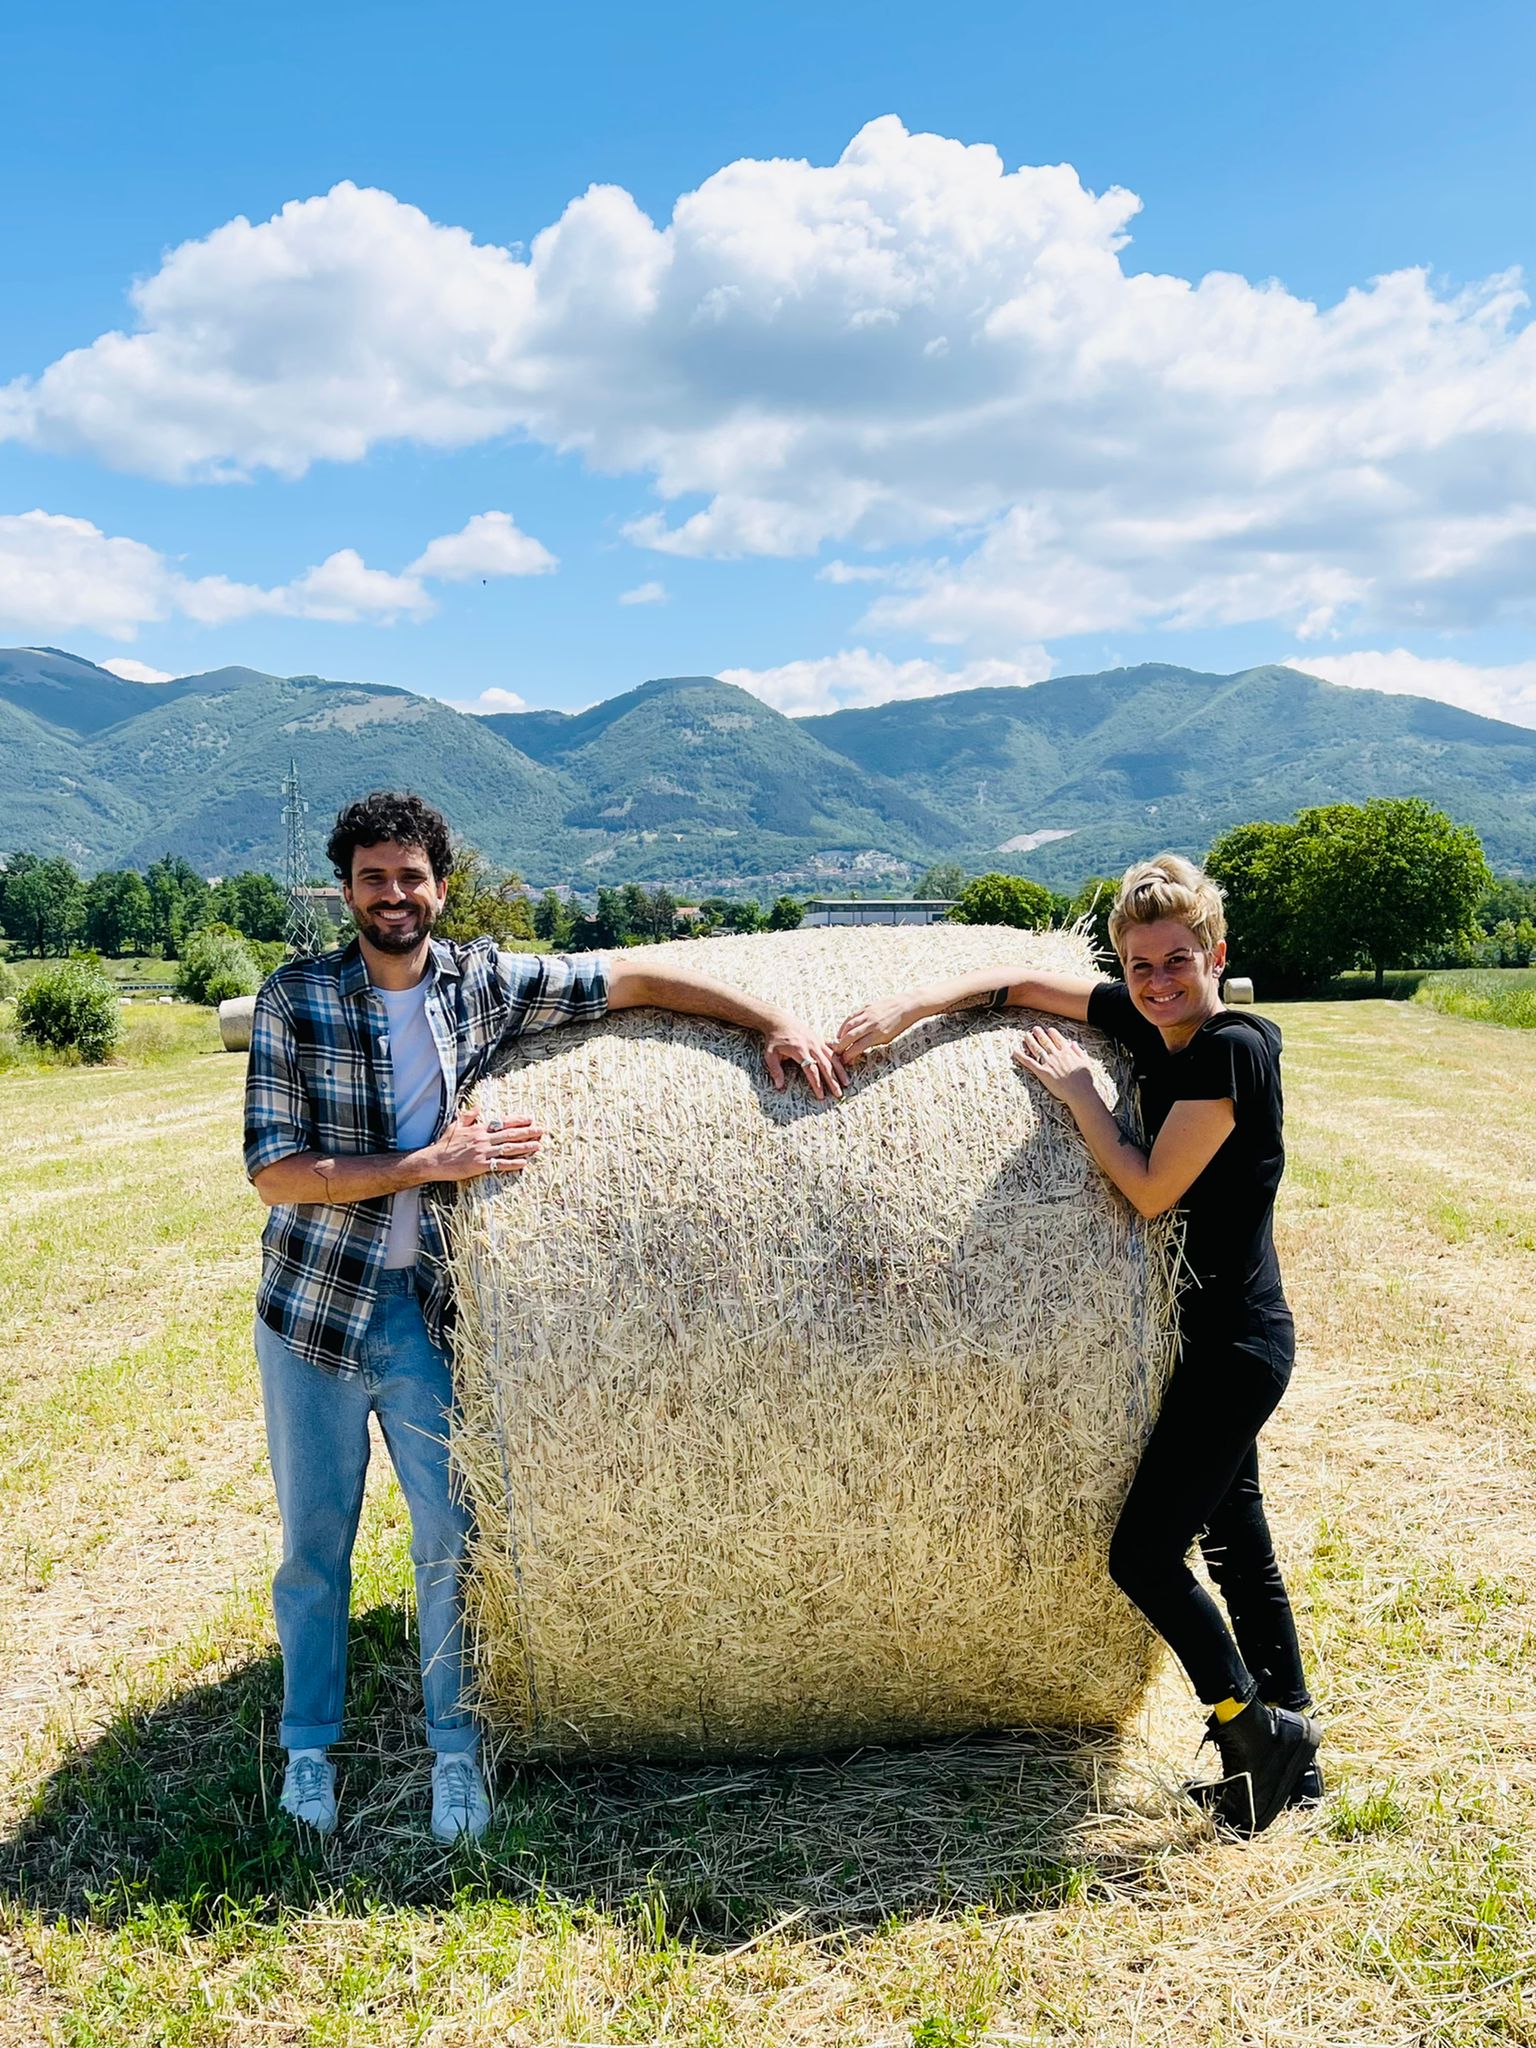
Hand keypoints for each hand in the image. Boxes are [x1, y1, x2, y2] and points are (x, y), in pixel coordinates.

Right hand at [427, 1107, 544, 1181]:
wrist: (434, 1161)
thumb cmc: (444, 1144)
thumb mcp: (455, 1125)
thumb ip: (468, 1116)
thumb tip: (478, 1107)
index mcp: (479, 1128)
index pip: (502, 1122)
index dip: (517, 1120)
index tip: (530, 1118)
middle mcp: (483, 1138)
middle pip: (510, 1134)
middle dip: (528, 1132)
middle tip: (541, 1130)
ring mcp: (483, 1152)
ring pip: (509, 1148)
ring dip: (525, 1147)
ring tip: (538, 1145)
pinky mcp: (480, 1165)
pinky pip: (500, 1164)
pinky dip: (513, 1163)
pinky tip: (524, 1163)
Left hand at [763, 1014, 848, 1099]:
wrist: (779, 1020)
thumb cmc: (774, 1039)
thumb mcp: (770, 1054)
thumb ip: (775, 1070)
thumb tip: (779, 1086)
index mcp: (800, 1050)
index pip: (811, 1070)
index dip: (817, 1084)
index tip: (821, 1096)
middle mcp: (811, 1046)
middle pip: (825, 1066)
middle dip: (833, 1081)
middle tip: (838, 1094)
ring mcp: (817, 1041)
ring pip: (832, 1058)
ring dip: (840, 1071)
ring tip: (846, 1082)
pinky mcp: (819, 1039)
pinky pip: (832, 1049)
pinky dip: (839, 1058)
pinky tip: (845, 1066)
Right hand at [833, 995, 919, 1064]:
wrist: (907, 1005)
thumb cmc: (900, 1024)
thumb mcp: (888, 1038)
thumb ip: (873, 1043)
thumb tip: (859, 1049)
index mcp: (879, 1034)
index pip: (859, 1046)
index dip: (849, 1054)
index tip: (844, 1060)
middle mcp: (872, 1024)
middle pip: (850, 1036)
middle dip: (841, 1046)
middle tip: (837, 1052)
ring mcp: (868, 1014)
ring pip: (849, 1025)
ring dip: (841, 1035)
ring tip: (838, 1042)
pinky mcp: (867, 1006)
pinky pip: (852, 1016)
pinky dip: (845, 1024)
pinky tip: (842, 1030)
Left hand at [1011, 1025, 1097, 1104]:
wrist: (1080, 1091)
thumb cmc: (1085, 1079)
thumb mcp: (1085, 1062)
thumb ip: (1078, 1051)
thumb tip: (1073, 1043)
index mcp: (1067, 1052)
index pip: (1058, 1039)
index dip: (1052, 1033)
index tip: (1049, 1029)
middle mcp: (1056, 1055)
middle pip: (1046, 1042)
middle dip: (1039, 1034)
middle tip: (1034, 1029)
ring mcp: (1048, 1063)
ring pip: (1037, 1049)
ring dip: (1030, 1041)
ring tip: (1026, 1035)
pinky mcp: (1042, 1072)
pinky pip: (1029, 1062)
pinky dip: (1021, 1056)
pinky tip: (1015, 1051)